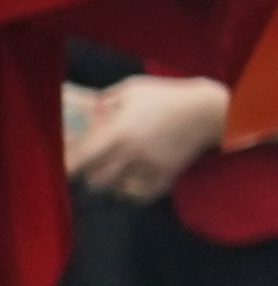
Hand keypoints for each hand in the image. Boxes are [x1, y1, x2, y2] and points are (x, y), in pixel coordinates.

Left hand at [65, 72, 229, 201]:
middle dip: (91, 176)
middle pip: (96, 180)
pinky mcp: (166, 175)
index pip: (81, 158)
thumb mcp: (132, 89)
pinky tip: (133, 182)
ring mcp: (149, 166)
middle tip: (92, 168)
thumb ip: (107, 101)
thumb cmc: (167, 95)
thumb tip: (89, 110)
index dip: (67, 166)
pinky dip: (134, 193)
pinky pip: (142, 195)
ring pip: (117, 190)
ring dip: (111, 184)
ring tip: (113, 175)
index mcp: (118, 132)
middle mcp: (130, 153)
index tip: (62, 169)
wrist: (207, 110)